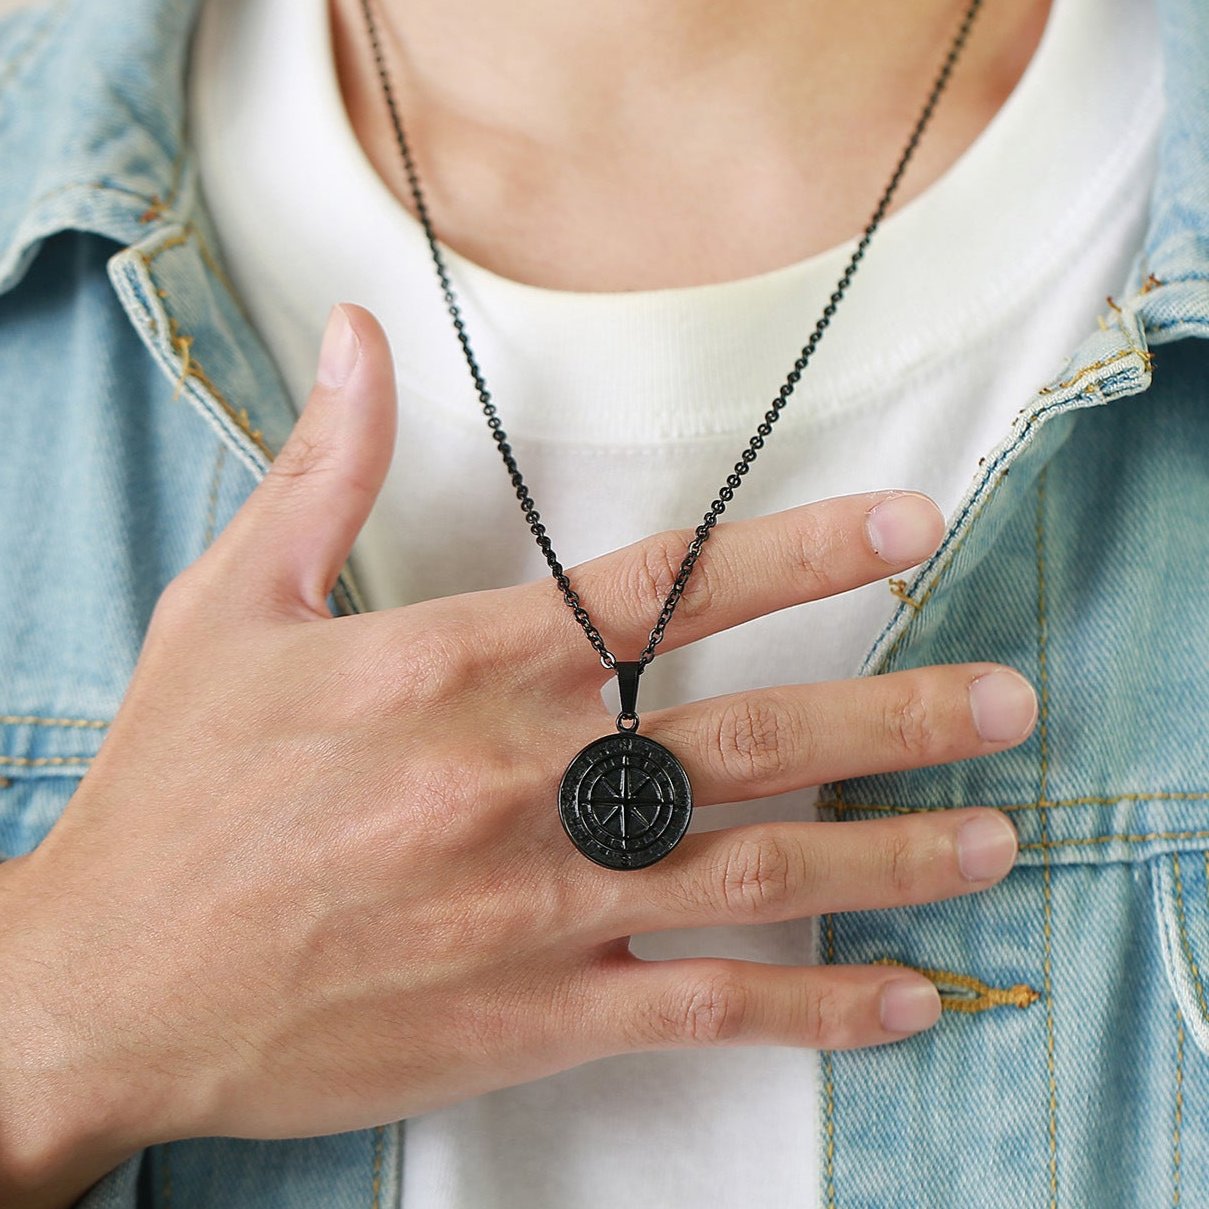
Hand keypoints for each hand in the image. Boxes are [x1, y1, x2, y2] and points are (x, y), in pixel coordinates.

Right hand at [0, 304, 1033, 1199]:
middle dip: (894, 713)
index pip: (665, 585)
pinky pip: (703, 1012)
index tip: (904, 529)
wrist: (113, 983)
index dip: (799, 550)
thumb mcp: (234, 606)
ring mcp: (538, 909)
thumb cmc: (174, 793)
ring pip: (754, 874)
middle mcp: (521, 783)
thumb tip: (361, 339)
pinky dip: (814, 1009)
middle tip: (1003, 700)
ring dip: (889, 854)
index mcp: (459, 669)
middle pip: (749, 733)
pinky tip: (902, 997)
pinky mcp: (533, 1020)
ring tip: (991, 835)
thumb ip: (324, 468)